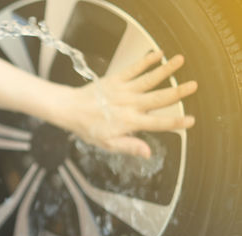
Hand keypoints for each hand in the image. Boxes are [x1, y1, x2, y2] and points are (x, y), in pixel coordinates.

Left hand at [44, 51, 196, 157]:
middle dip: (177, 92)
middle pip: (158, 98)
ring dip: (166, 70)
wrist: (70, 109)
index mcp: (129, 122)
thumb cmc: (89, 128)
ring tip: (180, 61)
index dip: (175, 123)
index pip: (157, 123)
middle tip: (194, 85)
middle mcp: (129, 105)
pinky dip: (146, 61)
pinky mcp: (116, 79)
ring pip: (149, 79)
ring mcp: (123, 90)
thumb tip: (148, 153)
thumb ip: (129, 146)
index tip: (191, 120)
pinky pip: (133, 69)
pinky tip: (158, 53)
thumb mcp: (107, 144)